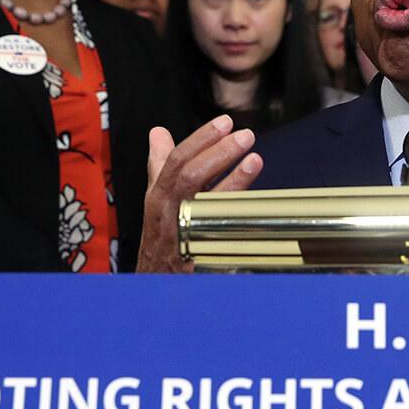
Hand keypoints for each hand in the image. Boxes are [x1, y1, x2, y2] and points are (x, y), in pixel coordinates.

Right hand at [136, 116, 262, 272]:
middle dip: (218, 154)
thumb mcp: (156, 200)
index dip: (201, 140)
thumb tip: (158, 133)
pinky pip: (218, 237)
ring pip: (206, 205)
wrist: (154, 285)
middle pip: (190, 178)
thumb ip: (160, 166)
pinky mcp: (198, 259)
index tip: (224, 123)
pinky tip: (254, 208)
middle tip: (245, 136)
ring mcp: (182, 237)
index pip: (177, 161)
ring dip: (233, 182)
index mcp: (158, 197)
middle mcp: (168, 215)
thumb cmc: (160, 237)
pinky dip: (235, 220)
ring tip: (255, 160)